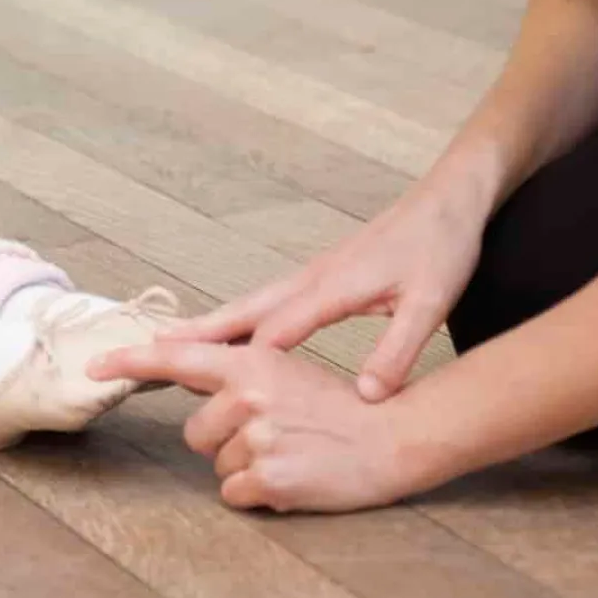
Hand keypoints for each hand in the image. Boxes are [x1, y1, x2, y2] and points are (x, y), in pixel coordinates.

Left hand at [91, 341, 413, 512]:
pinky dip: (258, 493)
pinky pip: (235, 494)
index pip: (177, 358)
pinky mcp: (270, 477)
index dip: (130, 363)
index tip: (94, 367)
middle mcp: (249, 394)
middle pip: (195, 433)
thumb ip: (234, 371)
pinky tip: (291, 476)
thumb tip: (182, 368)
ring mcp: (259, 437)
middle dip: (223, 440)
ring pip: (217, 466)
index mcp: (251, 362)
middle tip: (273, 433)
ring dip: (245, 467)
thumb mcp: (285, 371)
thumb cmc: (336, 407)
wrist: (391, 438)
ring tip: (289, 451)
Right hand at [167, 174, 488, 400]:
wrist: (449, 200)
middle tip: (147, 350)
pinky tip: (232, 332)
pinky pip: (267, 301)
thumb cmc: (442, 248)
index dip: (234, 363)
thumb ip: (398, 351)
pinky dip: (238, 317)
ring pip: (250, 304)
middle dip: (197, 335)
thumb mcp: (431, 304)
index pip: (272, 333)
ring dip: (211, 324)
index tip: (193, 387)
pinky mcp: (322, 274)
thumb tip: (367, 398)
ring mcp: (313, 274)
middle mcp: (312, 278)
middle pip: (243, 312)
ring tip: (170, 344)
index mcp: (332, 287)